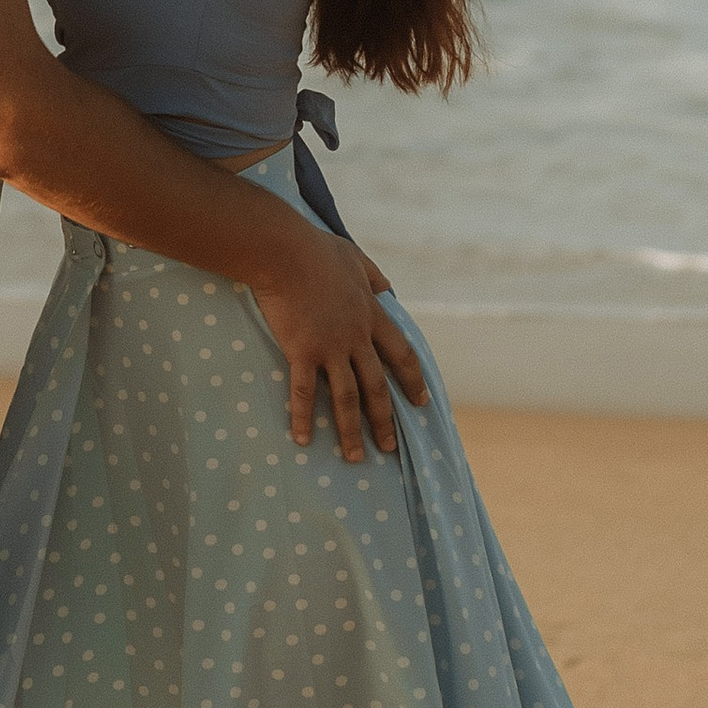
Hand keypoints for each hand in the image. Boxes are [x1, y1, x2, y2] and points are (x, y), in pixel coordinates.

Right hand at [251, 226, 425, 460]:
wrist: (285, 252)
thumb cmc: (316, 250)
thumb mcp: (354, 257)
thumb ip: (373, 275)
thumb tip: (388, 287)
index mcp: (370, 315)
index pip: (400, 354)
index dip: (413, 380)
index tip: (422, 401)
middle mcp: (356, 337)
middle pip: (377, 386)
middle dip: (385, 419)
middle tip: (390, 446)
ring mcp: (330, 347)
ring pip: (347, 397)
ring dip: (352, 430)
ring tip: (356, 457)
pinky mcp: (302, 351)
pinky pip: (304, 391)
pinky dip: (303, 417)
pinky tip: (303, 440)